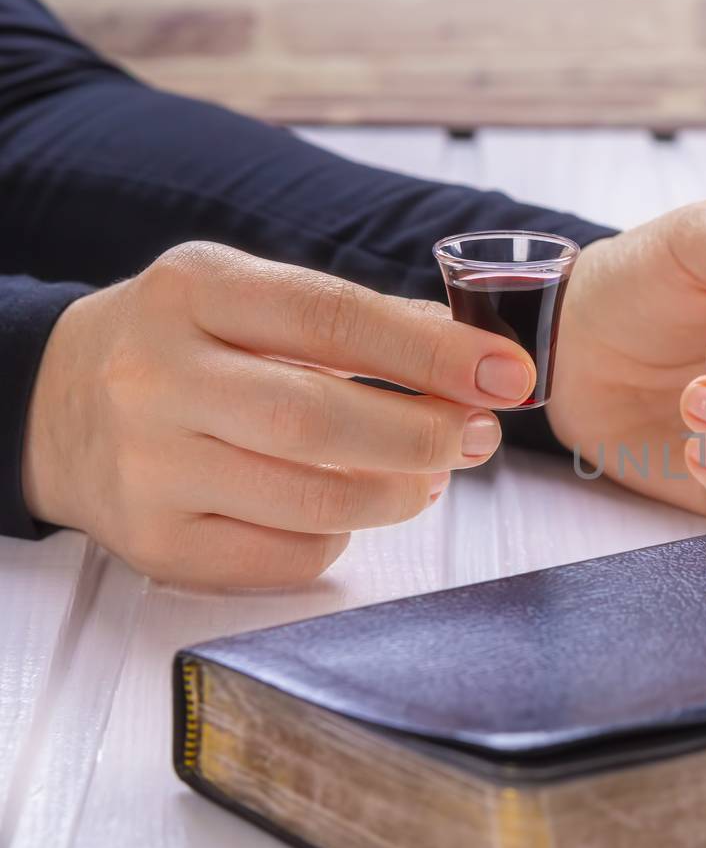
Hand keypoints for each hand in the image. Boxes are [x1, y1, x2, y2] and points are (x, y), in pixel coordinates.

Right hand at [22, 242, 537, 586]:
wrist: (55, 404)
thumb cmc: (188, 347)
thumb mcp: (251, 296)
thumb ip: (357, 319)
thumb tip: (471, 354)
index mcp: (192, 291)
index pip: (331, 318)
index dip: (432, 353)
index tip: (508, 374)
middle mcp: (157, 377)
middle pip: (319, 420)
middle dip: (424, 435)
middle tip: (478, 437)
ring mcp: (149, 467)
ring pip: (311, 499)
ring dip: (398, 493)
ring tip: (430, 475)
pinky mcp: (155, 544)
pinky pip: (285, 557)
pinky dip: (342, 536)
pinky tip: (348, 509)